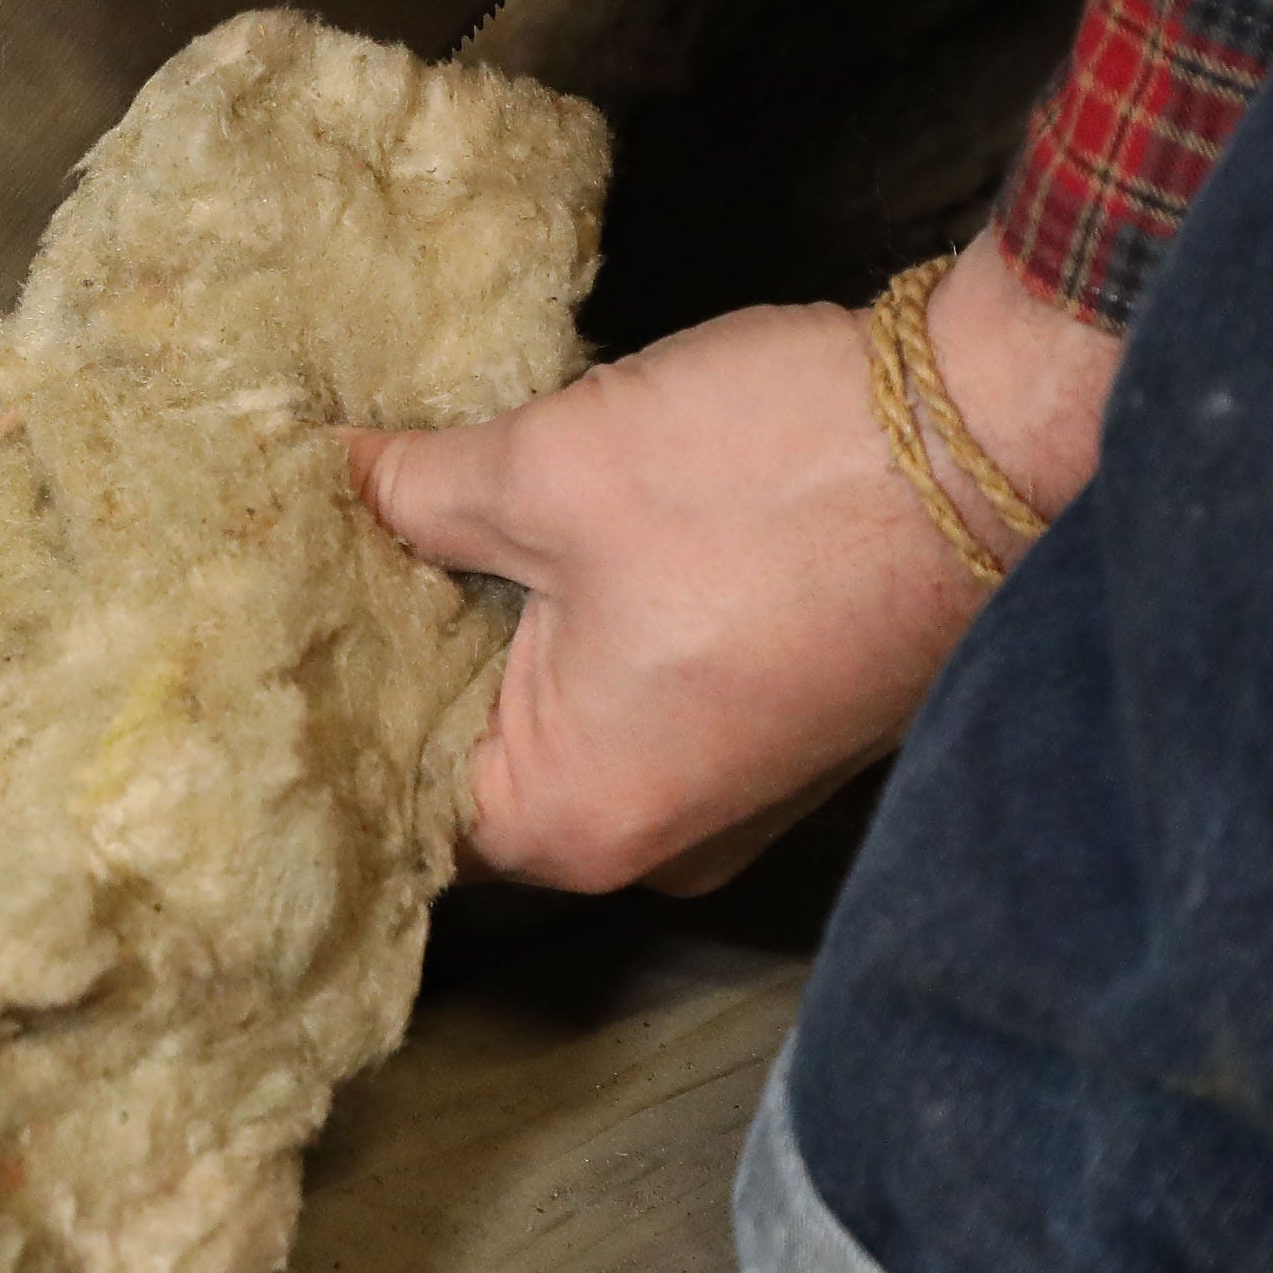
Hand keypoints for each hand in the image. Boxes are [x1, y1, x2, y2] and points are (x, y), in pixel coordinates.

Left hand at [351, 235, 1118, 891]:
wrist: (998, 434)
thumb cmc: (772, 476)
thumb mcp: (550, 468)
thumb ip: (415, 493)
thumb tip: (328, 475)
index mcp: (576, 820)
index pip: (395, 796)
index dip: (332, 693)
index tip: (275, 607)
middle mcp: (656, 839)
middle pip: (480, 758)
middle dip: (416, 649)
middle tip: (328, 546)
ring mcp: (732, 790)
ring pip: (567, 717)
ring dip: (507, 628)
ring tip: (421, 527)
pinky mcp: (783, 724)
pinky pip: (647, 693)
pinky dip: (594, 623)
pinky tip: (543, 535)